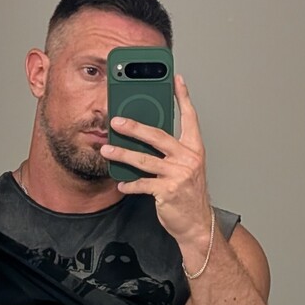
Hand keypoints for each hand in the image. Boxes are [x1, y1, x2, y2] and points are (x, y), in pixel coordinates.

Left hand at [100, 73, 212, 245]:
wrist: (197, 224)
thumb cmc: (188, 194)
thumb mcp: (185, 168)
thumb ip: (170, 151)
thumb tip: (143, 137)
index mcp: (194, 149)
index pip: (190, 118)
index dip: (183, 97)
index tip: (177, 80)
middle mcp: (188, 159)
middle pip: (158, 136)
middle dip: (134, 127)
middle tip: (116, 121)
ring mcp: (179, 175)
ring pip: (144, 160)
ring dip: (122, 154)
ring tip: (106, 149)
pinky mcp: (168, 191)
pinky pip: (142, 184)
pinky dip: (129, 184)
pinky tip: (120, 183)